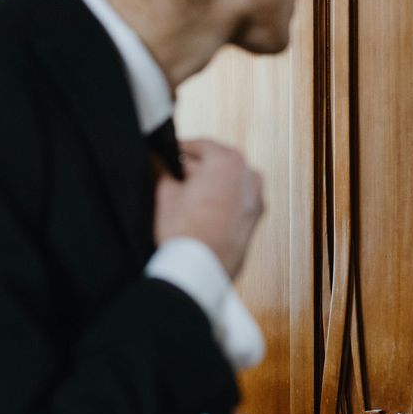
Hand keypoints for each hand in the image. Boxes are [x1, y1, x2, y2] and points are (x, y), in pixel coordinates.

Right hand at [154, 139, 264, 277]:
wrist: (201, 268)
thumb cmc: (185, 230)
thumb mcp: (164, 193)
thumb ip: (161, 169)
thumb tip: (156, 160)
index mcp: (229, 161)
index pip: (202, 145)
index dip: (181, 148)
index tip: (168, 153)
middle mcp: (249, 175)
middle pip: (218, 162)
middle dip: (196, 167)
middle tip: (173, 176)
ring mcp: (256, 197)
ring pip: (229, 181)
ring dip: (210, 184)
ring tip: (185, 196)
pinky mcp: (255, 218)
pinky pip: (237, 199)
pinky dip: (222, 199)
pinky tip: (201, 211)